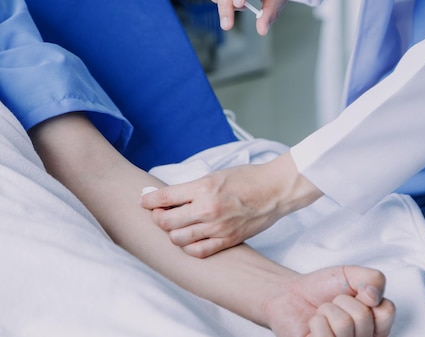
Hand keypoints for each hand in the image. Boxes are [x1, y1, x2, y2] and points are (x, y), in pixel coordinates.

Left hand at [140, 152, 322, 256]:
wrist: (275, 190)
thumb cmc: (247, 179)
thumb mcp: (215, 175)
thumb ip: (191, 188)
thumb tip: (167, 197)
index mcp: (203, 188)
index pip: (164, 197)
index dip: (148, 200)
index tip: (145, 201)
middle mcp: (207, 209)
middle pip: (166, 222)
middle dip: (157, 217)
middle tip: (160, 213)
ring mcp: (217, 227)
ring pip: (178, 239)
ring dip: (172, 233)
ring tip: (177, 226)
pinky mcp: (228, 240)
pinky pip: (198, 251)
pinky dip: (189, 247)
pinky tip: (191, 239)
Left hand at [266, 266, 395, 336]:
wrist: (292, 295)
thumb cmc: (323, 289)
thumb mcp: (352, 274)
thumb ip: (373, 278)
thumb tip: (374, 296)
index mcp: (375, 323)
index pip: (387, 312)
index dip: (367, 296)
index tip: (355, 295)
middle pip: (363, 317)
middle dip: (342, 302)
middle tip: (334, 304)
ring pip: (343, 324)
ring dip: (327, 311)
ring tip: (323, 314)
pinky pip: (325, 336)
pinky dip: (316, 322)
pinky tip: (315, 325)